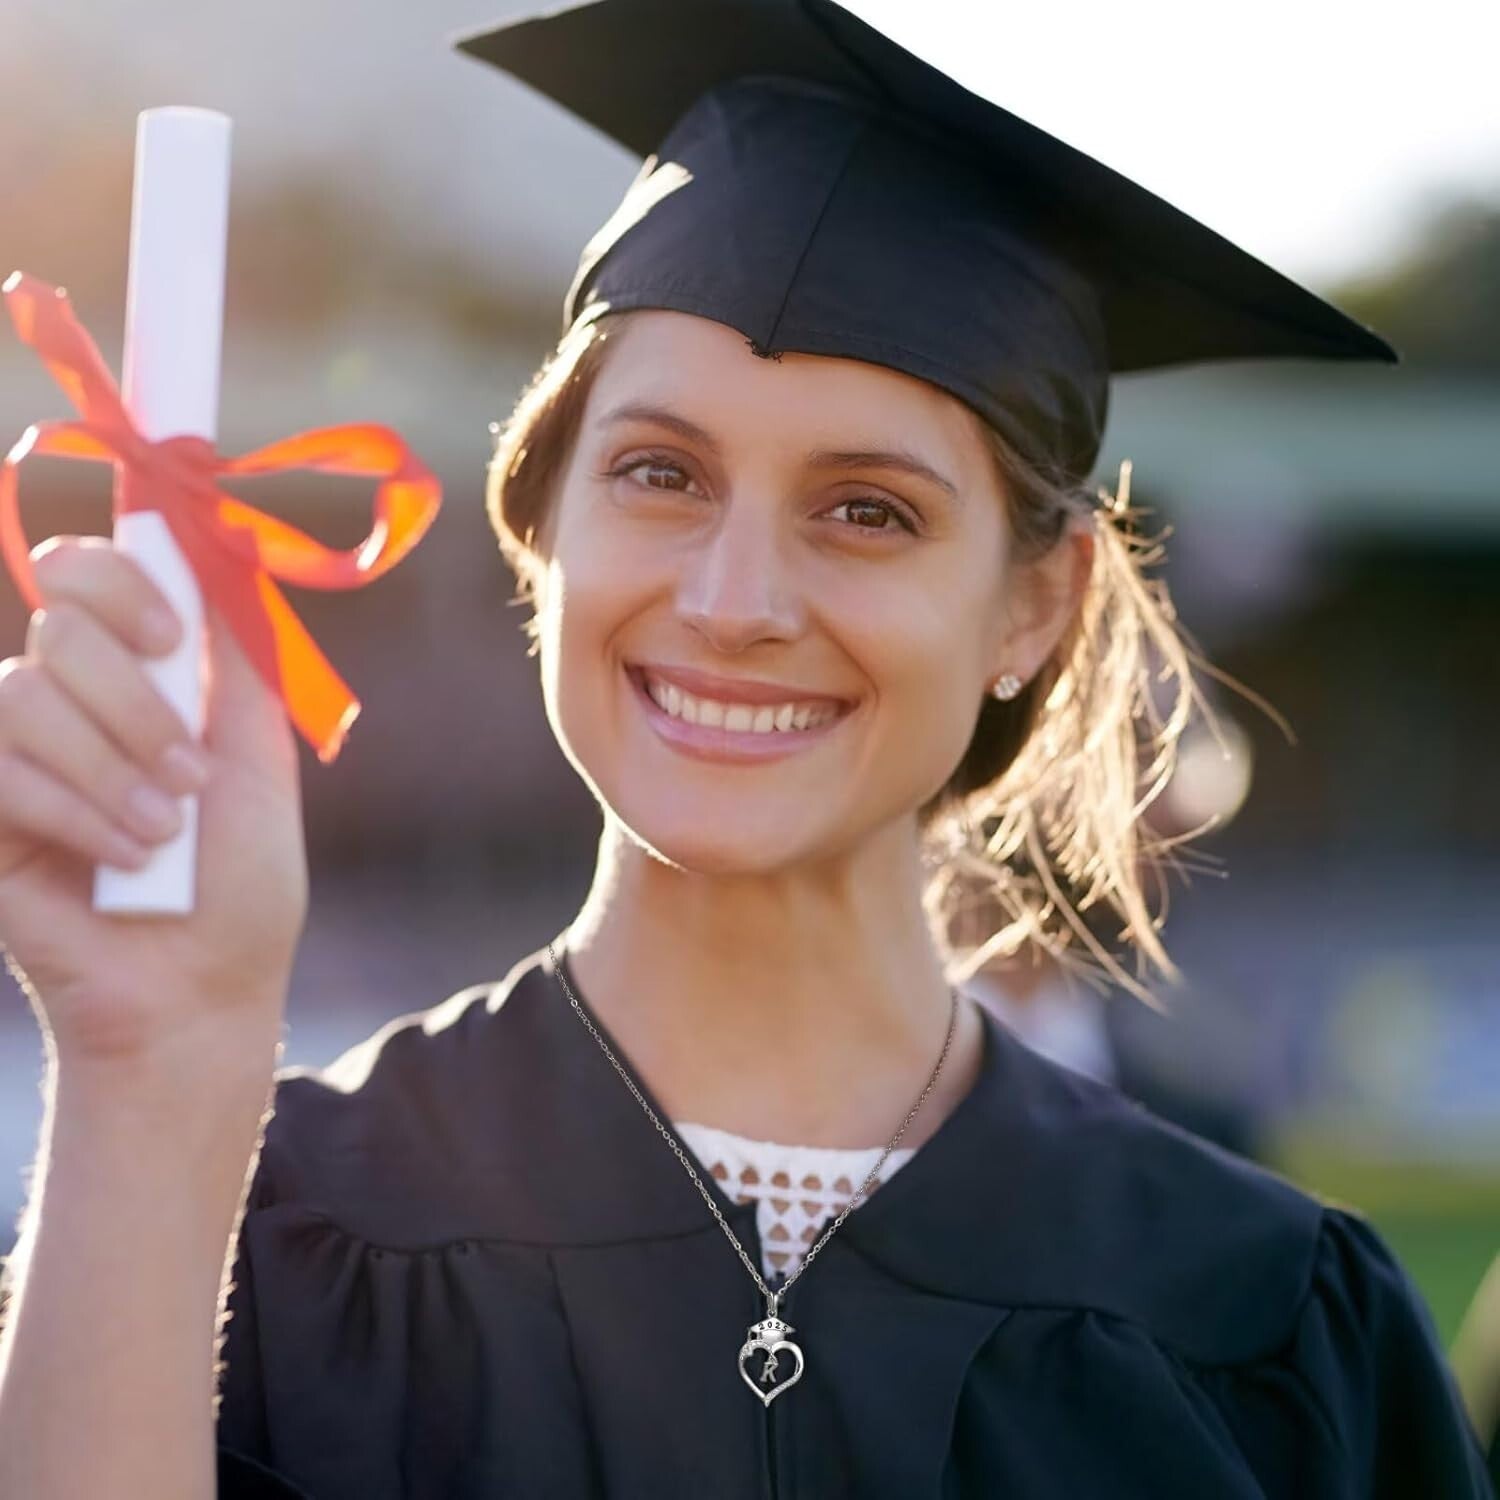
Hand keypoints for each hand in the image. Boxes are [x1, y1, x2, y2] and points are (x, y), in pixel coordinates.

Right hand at [0, 535, 307, 1064]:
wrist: (202, 989)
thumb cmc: (241, 882)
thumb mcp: (257, 760)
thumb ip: (233, 662)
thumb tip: (216, 554)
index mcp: (138, 680)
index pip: (86, 574)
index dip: (118, 579)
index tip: (168, 640)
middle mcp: (68, 704)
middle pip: (61, 622)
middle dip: (138, 704)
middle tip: (189, 777)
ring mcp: (15, 757)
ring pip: (25, 692)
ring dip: (112, 766)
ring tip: (162, 834)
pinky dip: (74, 810)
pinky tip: (122, 857)